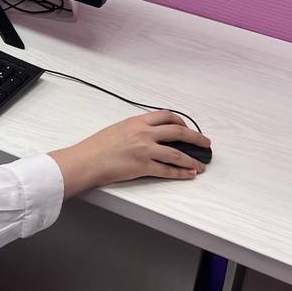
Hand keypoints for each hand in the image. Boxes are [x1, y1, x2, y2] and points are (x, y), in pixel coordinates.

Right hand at [47, 110, 209, 197]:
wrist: (86, 160)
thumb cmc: (96, 146)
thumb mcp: (116, 129)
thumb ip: (134, 129)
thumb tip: (149, 134)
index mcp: (136, 121)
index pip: (165, 116)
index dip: (181, 121)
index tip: (187, 126)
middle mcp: (143, 133)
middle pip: (177, 131)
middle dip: (195, 137)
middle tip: (205, 143)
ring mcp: (144, 150)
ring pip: (176, 153)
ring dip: (192, 160)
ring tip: (202, 165)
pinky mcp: (142, 167)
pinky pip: (167, 170)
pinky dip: (181, 173)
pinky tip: (189, 175)